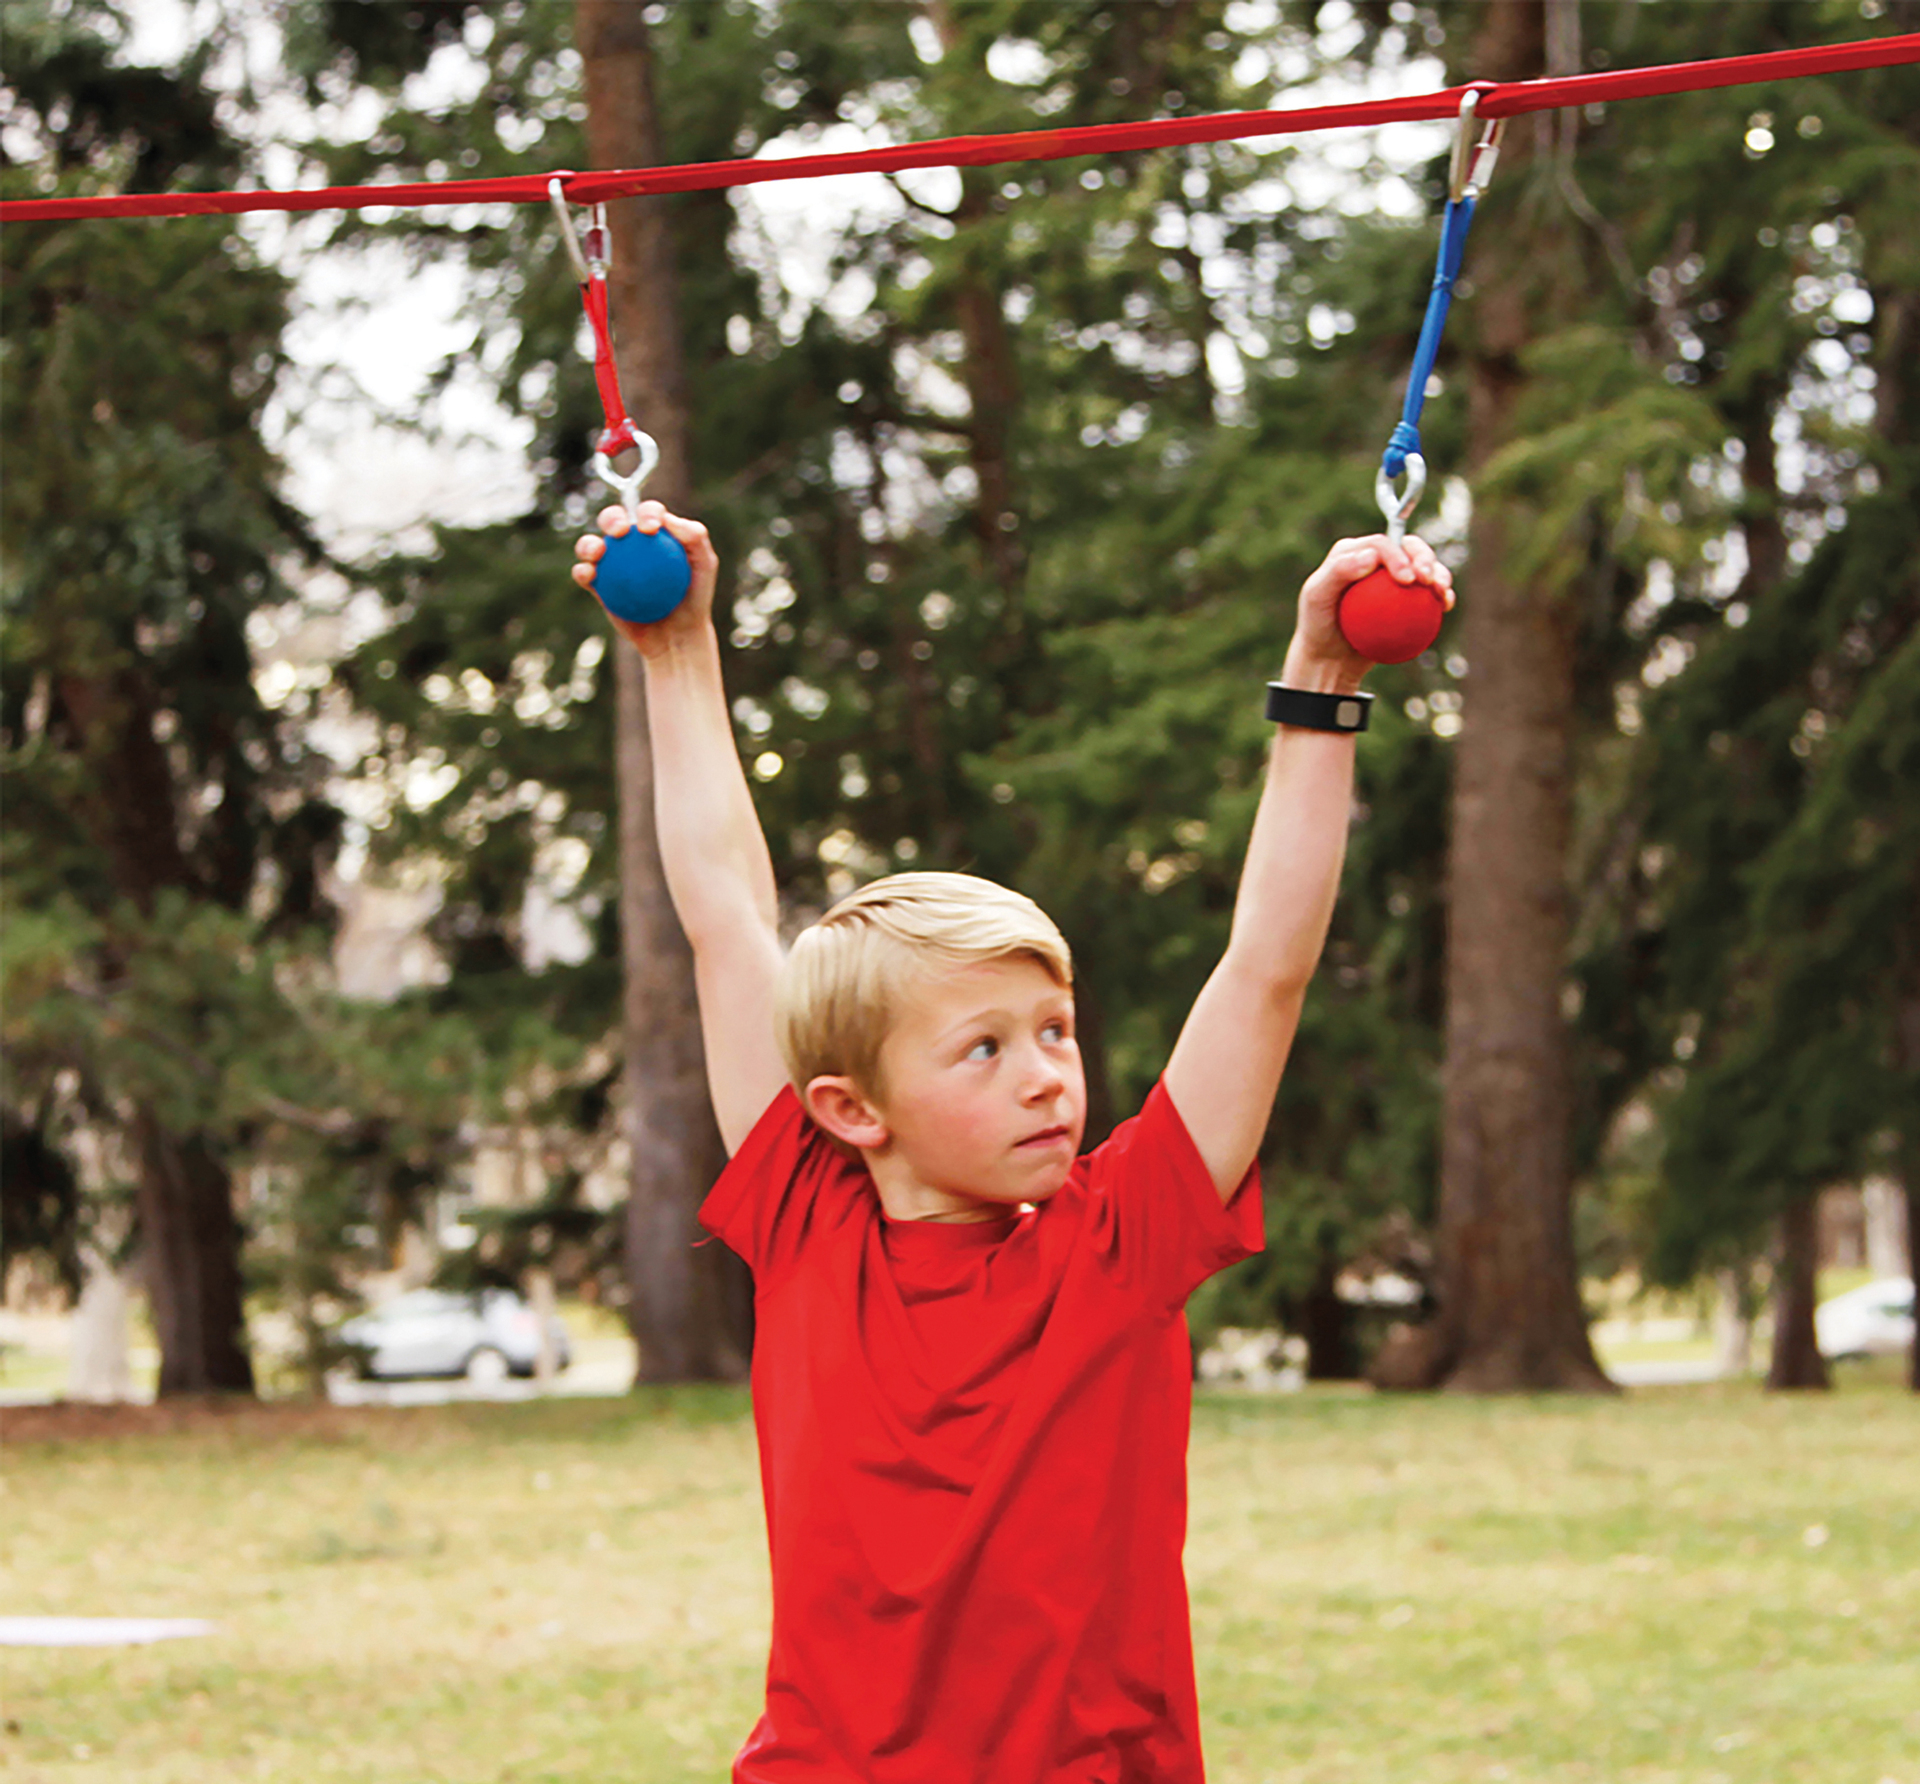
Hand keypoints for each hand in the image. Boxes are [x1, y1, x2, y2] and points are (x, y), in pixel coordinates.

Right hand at [571, 501, 718, 657]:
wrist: (678, 635)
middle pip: (613, 520)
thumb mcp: (705, 565)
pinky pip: (585, 574)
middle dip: (611, 517)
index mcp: (654, 533)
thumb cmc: (695, 597)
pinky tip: (589, 574)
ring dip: (588, 543)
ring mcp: (611, 564)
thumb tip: (668, 518)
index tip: (651, 529)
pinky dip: (582, 571)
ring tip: (597, 552)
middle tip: (620, 531)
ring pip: (591, 545)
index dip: (646, 512)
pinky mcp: (598, 585)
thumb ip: (695, 536)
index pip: (647, 513)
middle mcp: (629, 544)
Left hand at [1286, 533, 1454, 691]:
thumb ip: (1339, 571)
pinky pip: (1428, 594)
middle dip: (1424, 556)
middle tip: (1427, 579)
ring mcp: (1393, 579)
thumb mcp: (1317, 597)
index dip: (1398, 555)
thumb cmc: (1318, 625)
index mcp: (1354, 551)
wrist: (1329, 657)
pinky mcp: (1406, 599)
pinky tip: (1445, 604)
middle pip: (1408, 547)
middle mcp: (1376, 560)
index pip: (1381, 544)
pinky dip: (1441, 596)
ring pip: (1424, 566)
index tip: (1406, 579)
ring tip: (1441, 591)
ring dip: (1440, 572)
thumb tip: (1371, 556)